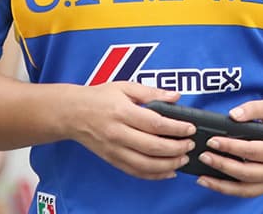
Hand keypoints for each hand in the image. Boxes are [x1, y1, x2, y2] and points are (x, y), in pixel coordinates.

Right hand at [69, 82, 194, 180]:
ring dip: (167, 165)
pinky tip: (168, 172)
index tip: (191, 128)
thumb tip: (176, 96)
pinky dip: (153, 175)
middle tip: (190, 145)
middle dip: (176, 148)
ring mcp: (114, 149)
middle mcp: (118, 133)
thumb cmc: (100, 97)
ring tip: (183, 160)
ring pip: (144, 164)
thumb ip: (152, 92)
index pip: (155, 124)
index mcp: (123, 112)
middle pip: (152, 147)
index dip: (176, 128)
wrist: (72, 113)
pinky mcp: (112, 159)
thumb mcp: (125, 87)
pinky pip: (135, 171)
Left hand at [195, 99, 262, 197]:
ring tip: (202, 177)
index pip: (253, 151)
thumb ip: (254, 108)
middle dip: (222, 165)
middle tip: (204, 155)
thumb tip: (232, 116)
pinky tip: (213, 182)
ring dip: (221, 185)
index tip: (212, 141)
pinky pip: (248, 192)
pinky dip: (229, 190)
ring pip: (245, 189)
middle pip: (247, 173)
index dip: (231, 147)